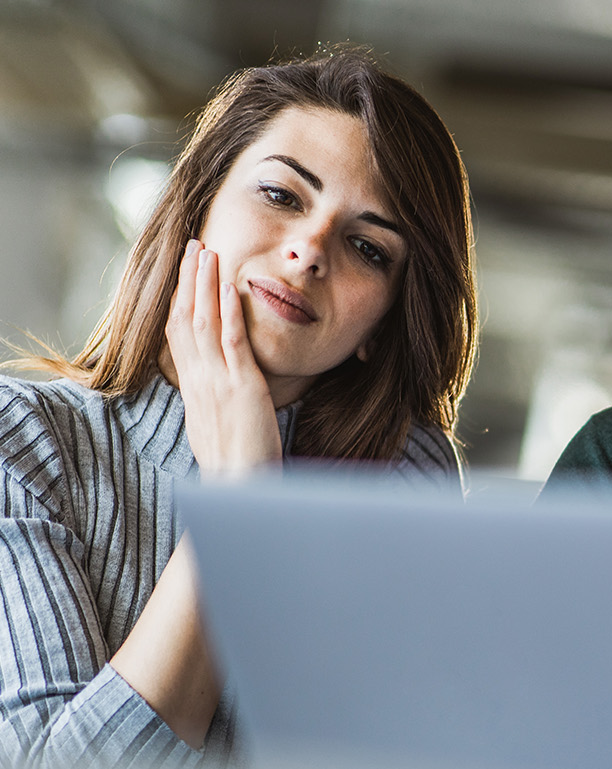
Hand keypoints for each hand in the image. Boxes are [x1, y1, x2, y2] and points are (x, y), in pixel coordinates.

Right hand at [164, 240, 281, 479]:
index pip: (179, 334)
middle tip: (193, 246)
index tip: (184, 274)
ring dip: (204, 284)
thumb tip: (215, 391)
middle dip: (188, 280)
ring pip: (203, 322)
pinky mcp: (242, 387)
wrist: (239, 489)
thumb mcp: (216, 426)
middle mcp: (199, 380)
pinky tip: (229, 286)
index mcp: (193, 388)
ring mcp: (218, 381)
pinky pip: (231, 342)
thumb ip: (214, 402)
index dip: (179, 300)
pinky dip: (228, 312)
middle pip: (185, 318)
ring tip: (207, 251)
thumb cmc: (235, 464)